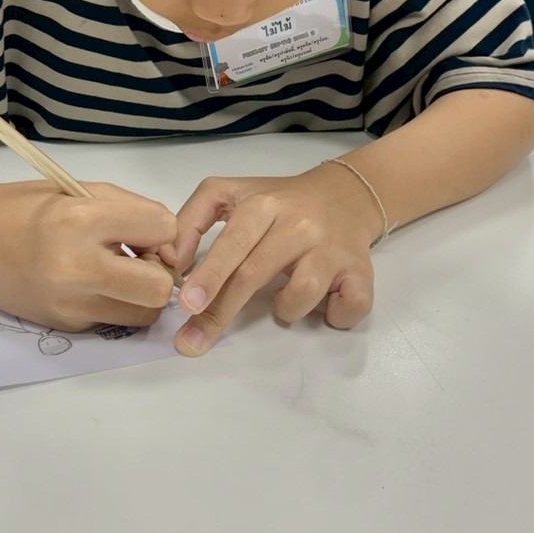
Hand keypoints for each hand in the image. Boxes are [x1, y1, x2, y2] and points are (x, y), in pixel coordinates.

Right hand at [0, 180, 177, 330]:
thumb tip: (169, 242)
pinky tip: (90, 284)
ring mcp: (70, 304)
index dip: (161, 227)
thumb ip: (130, 210)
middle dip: (160, 271)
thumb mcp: (79, 190)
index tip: (143, 227)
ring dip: (142, 294)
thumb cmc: (24, 206)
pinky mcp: (64, 326)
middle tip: (140, 258)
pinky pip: (113, 320)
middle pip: (160, 287)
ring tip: (118, 273)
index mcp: (80, 221)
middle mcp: (77, 268)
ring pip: (144, 314)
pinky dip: (113, 303)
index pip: (162, 229)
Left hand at [158, 166, 380, 355]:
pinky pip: (351, 305)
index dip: (209, 275)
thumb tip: (172, 262)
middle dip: (222, 310)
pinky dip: (337, 315)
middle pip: (256, 272)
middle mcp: (299, 225)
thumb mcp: (229, 194)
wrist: (344, 193)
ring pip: (304, 292)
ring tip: (282, 302)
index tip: (186, 304)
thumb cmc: (277, 201)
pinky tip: (326, 305)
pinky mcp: (361, 271)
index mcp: (264, 205)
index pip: (232, 243)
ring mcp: (331, 249)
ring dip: (285, 309)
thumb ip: (192, 220)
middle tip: (194, 339)